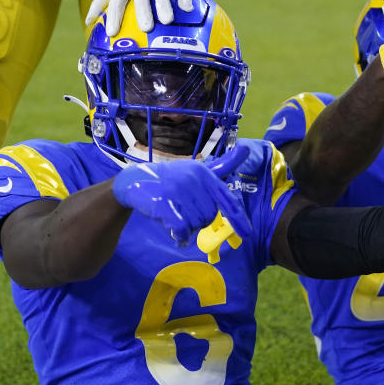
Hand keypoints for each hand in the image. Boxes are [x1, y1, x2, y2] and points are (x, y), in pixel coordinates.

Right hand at [112, 143, 254, 246]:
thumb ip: (224, 165)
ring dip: (186, 228)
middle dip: (197, 221)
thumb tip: (245, 149)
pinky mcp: (163, 201)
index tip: (246, 234)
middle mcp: (194, 179)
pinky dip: (179, 235)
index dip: (238, 218)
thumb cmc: (174, 177)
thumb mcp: (200, 169)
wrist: (136, 180)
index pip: (226, 199)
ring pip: (194, 224)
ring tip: (175, 216)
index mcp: (206, 174)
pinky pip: (180, 228)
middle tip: (183, 212)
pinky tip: (175, 233)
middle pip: (208, 216)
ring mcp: (178, 189)